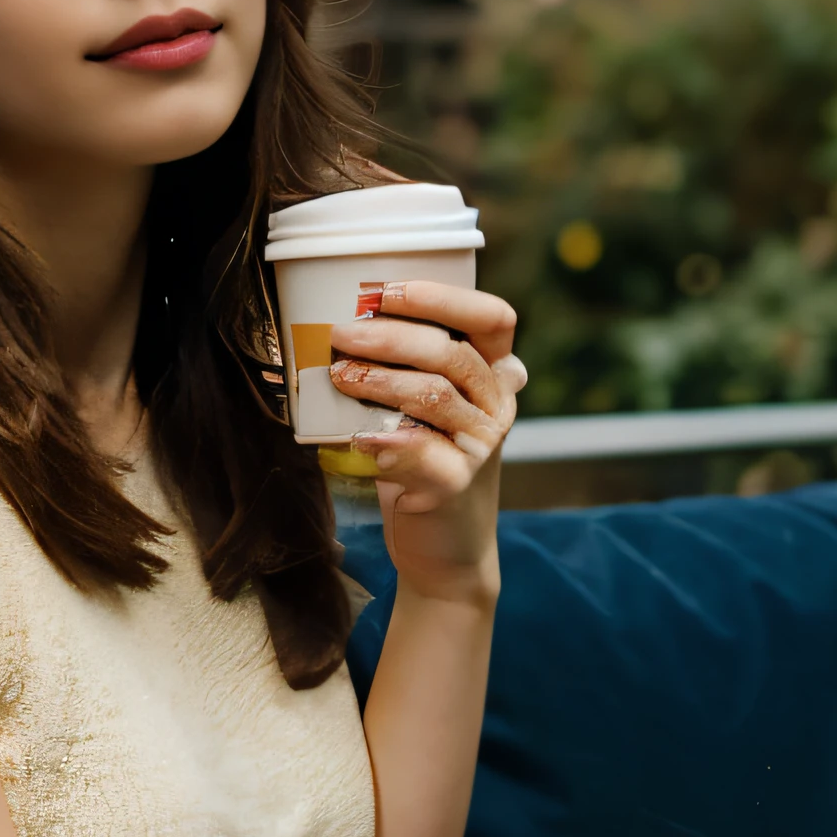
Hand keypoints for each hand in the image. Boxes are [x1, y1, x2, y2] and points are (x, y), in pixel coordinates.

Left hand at [328, 280, 524, 599]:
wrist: (442, 546)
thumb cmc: (421, 460)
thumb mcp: (420, 406)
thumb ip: (406, 365)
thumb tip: (345, 320)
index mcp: (493, 374)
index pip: (492, 318)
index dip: (443, 297)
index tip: (388, 291)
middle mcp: (497, 405)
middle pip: (453, 353)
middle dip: (392, 337)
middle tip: (342, 333)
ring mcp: (482, 445)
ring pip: (435, 395)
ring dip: (381, 380)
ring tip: (339, 375)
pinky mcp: (457, 483)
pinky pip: (420, 448)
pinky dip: (383, 437)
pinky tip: (356, 435)